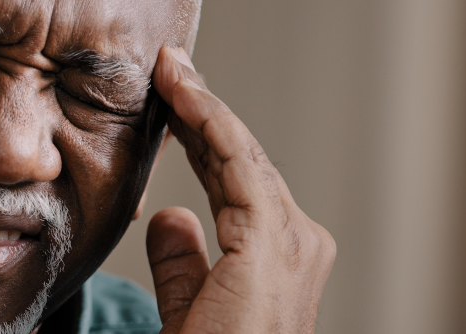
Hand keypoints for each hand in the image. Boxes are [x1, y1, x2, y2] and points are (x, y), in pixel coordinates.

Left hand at [146, 47, 335, 332]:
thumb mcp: (189, 308)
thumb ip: (183, 263)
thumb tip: (169, 217)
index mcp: (277, 255)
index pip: (236, 181)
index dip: (203, 138)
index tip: (171, 105)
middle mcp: (296, 241)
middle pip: (242, 161)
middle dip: (203, 113)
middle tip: (169, 72)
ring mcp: (291, 240)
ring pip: (242, 154)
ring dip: (204, 107)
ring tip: (171, 73)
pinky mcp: (273, 242)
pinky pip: (240, 167)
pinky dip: (213, 125)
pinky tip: (186, 98)